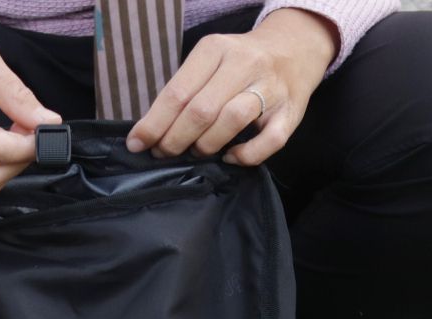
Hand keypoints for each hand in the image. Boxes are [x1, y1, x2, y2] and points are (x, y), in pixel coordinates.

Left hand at [126, 8, 337, 165]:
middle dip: (175, 139)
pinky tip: (231, 157)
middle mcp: (244, 64)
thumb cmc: (240, 64)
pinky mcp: (290, 111)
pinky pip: (269, 141)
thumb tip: (150, 131)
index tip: (137, 143)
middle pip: (201, 109)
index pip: (177, 92)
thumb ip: (184, 91)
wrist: (294, 49)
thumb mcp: (209, 63)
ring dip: (207, 145)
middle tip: (165, 153)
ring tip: (197, 152)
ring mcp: (270, 88)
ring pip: (232, 120)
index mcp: (216, 49)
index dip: (154, 123)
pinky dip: (247, 155)